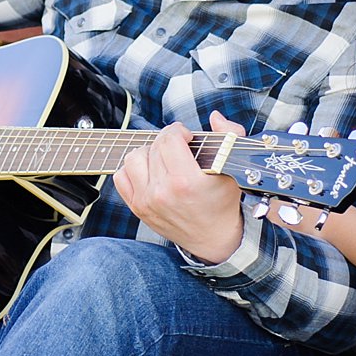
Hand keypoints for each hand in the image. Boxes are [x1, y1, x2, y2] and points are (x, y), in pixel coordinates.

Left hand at [111, 111, 247, 264]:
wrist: (213, 239)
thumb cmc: (223, 203)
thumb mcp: (234, 169)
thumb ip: (229, 136)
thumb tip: (215, 117)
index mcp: (185, 181)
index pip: (169, 139)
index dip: (179, 131)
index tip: (187, 137)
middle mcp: (162, 192)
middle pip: (154, 146)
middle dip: (167, 141)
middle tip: (179, 148)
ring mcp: (146, 201)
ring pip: (133, 158)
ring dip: (148, 153)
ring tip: (163, 159)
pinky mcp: (137, 208)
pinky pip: (121, 176)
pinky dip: (132, 170)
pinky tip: (149, 172)